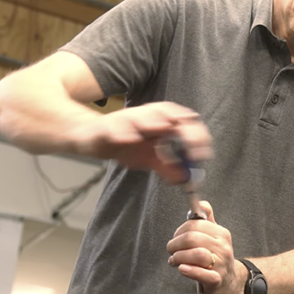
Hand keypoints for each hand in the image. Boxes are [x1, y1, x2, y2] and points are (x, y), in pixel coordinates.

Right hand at [72, 102, 211, 183]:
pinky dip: (122, 132)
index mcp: (162, 121)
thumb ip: (168, 167)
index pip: (186, 121)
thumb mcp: (150, 158)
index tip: (202, 155)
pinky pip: (114, 128)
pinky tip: (129, 139)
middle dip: (181, 128)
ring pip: (141, 116)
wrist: (91, 138)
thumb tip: (186, 179)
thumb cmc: (124, 144)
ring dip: (152, 121)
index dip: (197, 136)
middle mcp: (147, 116)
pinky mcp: (107, 127)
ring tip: (161, 128)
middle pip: (169, 113)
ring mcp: (126, 120)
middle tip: (189, 146)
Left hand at [166, 201, 246, 293]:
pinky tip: (182, 268)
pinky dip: (190, 270)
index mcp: (221, 234)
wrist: (230, 281)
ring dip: (179, 257)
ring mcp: (221, 264)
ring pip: (197, 254)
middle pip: (193, 238)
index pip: (196, 224)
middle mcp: (223, 247)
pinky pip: (203, 274)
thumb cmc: (217, 258)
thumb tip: (202, 204)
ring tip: (174, 260)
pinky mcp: (217, 280)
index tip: (175, 237)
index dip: (180, 230)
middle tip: (171, 250)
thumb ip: (207, 220)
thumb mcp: (215, 237)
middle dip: (175, 244)